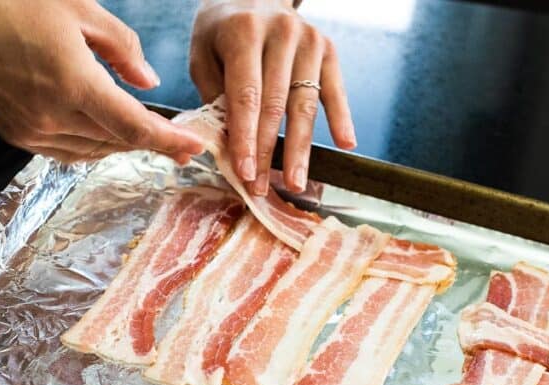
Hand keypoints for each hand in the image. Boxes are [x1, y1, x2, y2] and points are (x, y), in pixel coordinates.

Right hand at [0, 0, 203, 162]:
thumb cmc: (11, 3)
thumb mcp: (78, 8)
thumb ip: (122, 48)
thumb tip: (150, 82)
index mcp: (73, 82)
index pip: (133, 127)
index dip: (168, 141)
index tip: (196, 148)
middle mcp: (53, 115)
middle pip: (118, 142)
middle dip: (152, 141)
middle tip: (179, 139)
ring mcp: (33, 131)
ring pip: (95, 150)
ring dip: (122, 142)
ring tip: (144, 131)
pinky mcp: (18, 135)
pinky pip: (69, 150)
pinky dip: (93, 143)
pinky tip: (103, 128)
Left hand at [190, 0, 354, 193]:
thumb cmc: (222, 33)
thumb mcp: (203, 56)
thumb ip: (213, 97)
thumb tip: (225, 147)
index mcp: (244, 32)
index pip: (247, 96)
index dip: (246, 138)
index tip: (245, 172)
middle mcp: (281, 33)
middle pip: (276, 105)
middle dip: (269, 151)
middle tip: (262, 187)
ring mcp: (309, 40)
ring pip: (305, 104)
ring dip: (301, 148)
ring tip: (297, 182)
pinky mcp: (328, 50)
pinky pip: (335, 91)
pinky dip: (342, 118)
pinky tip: (346, 144)